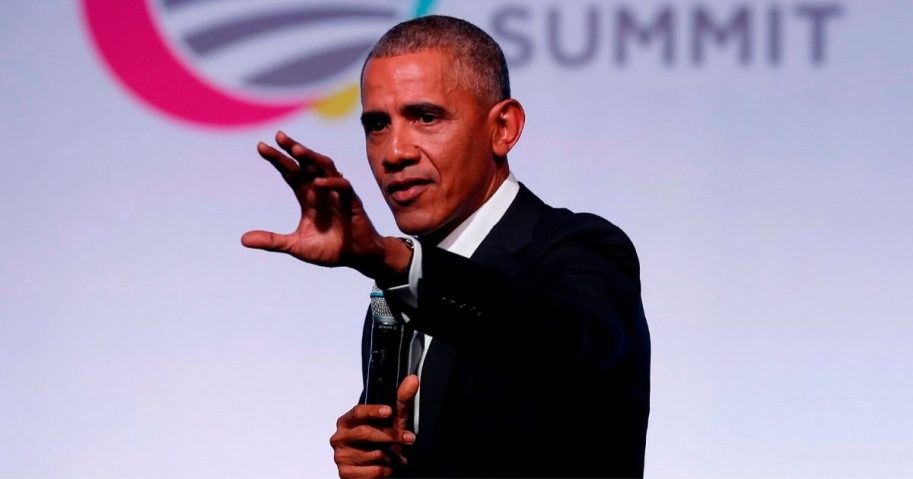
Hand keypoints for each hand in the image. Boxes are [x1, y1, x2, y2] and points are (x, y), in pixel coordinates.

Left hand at [242, 131, 409, 277]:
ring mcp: (337, 194)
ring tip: (297, 150)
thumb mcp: (296, 246)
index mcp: (307, 197)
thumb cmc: (329, 250)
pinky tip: (318, 183)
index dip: (278, 160)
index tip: (261, 147)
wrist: (356, 259)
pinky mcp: (352, 202)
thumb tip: (243, 239)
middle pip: (306, 163)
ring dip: (312, 158)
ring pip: (325, 167)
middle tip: (279, 137)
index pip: (290, 172)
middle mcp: (321, 190)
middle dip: (293, 149)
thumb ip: (272, 241)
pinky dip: (331, 183)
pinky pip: (342, 186)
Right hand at [330, 375, 419, 477]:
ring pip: (373, 454)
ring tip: (393, 455)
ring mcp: (341, 457)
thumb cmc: (381, 442)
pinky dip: (386, 470)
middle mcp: (339, 437)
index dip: (373, 411)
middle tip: (408, 438)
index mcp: (346, 421)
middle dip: (391, 436)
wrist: (374, 469)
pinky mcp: (346, 474)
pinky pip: (374, 471)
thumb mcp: (392, 421)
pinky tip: (386, 467)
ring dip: (390, 456)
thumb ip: (401, 401)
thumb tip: (413, 380)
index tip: (389, 411)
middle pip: (366, 433)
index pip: (357, 412)